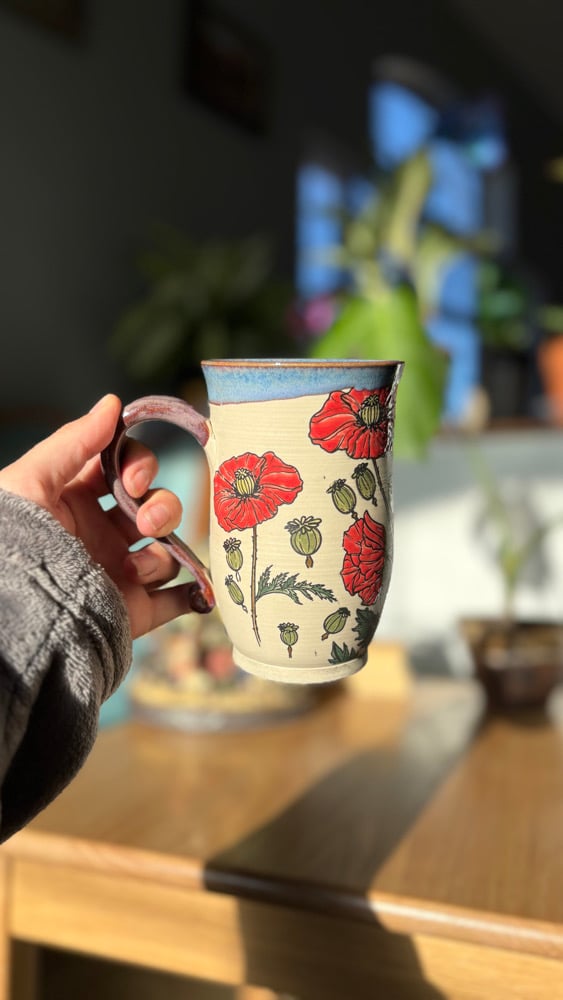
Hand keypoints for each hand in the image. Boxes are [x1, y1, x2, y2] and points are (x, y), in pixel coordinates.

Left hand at [0, 394, 200, 637]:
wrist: (17, 616)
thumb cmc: (13, 542)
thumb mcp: (31, 482)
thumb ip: (74, 441)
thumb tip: (113, 404)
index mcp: (73, 503)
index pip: (123, 469)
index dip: (139, 465)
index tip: (134, 479)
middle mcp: (98, 537)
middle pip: (154, 507)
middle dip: (162, 506)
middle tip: (147, 520)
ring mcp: (118, 574)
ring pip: (166, 551)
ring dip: (162, 552)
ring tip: (137, 568)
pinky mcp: (133, 611)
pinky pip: (177, 600)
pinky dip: (195, 593)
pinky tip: (200, 588)